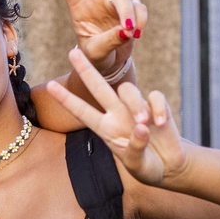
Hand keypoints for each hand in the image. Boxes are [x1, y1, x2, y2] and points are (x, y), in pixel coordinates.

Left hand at [45, 48, 185, 186]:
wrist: (169, 166)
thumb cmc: (146, 166)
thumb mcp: (138, 165)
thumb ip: (136, 148)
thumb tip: (141, 127)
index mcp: (105, 129)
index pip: (82, 111)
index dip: (66, 100)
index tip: (50, 86)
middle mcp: (117, 114)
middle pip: (99, 87)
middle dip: (86, 70)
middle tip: (73, 52)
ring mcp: (136, 108)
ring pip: (127, 90)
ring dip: (135, 104)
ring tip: (143, 123)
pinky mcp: (156, 106)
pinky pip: (154, 96)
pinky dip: (157, 108)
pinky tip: (160, 123)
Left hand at [48, 0, 146, 76]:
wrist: (110, 63)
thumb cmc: (95, 57)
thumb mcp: (96, 52)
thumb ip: (109, 41)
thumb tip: (126, 29)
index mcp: (78, 8)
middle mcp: (95, 0)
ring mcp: (113, 3)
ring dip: (128, 13)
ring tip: (130, 32)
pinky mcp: (130, 9)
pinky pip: (139, 9)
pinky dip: (140, 20)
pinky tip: (136, 33)